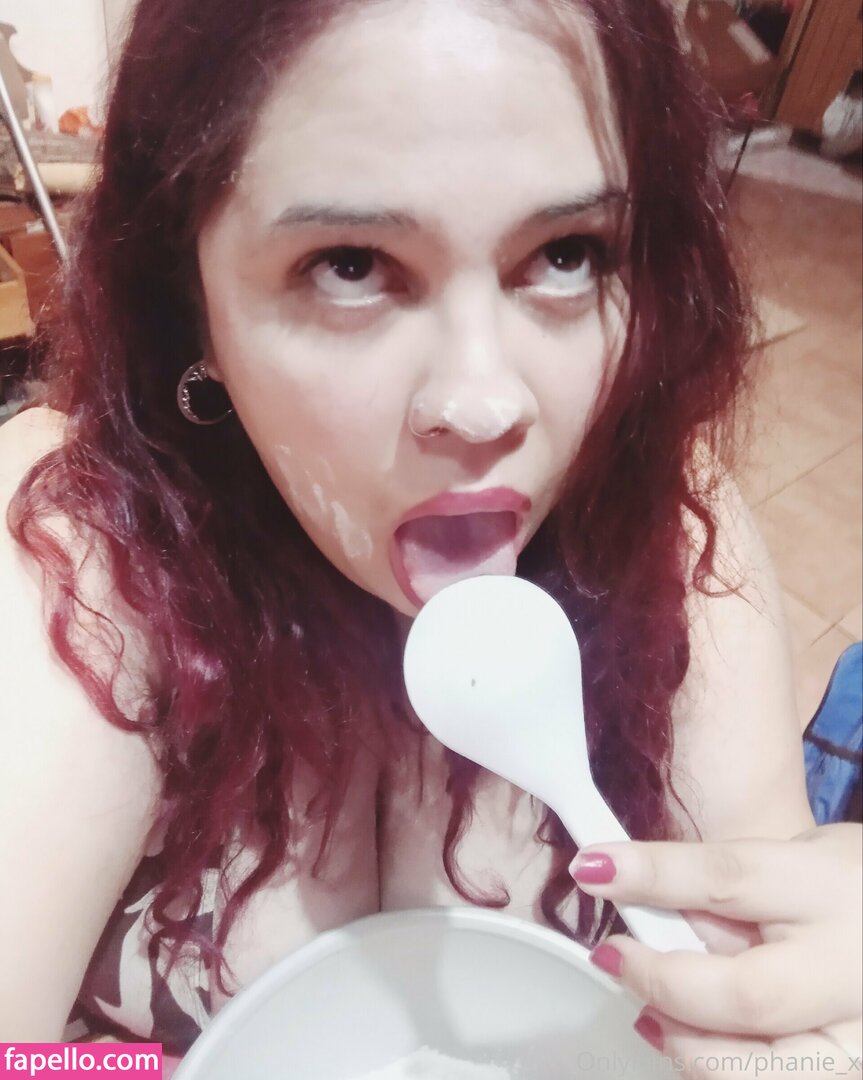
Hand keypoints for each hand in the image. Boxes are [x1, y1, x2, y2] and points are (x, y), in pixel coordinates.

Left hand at [570, 823, 861, 1079]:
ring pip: (761, 1069)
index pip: (728, 876)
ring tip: (652, 1018)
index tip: (594, 871)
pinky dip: (718, 1069)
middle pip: (748, 994)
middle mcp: (848, 969)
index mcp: (826, 888)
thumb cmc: (846, 888)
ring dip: (690, 1047)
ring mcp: (859, 1037)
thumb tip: (637, 896)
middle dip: (665, 983)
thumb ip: (723, 887)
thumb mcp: (791, 861)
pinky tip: (690, 1047)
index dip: (654, 875)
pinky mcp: (854, 1074)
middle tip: (614, 958)